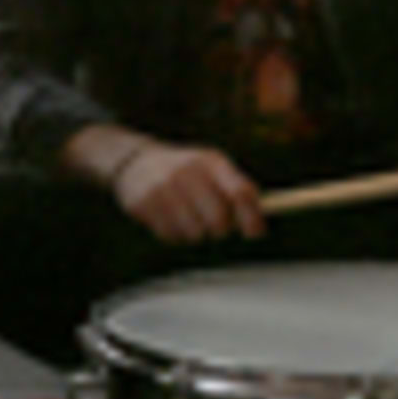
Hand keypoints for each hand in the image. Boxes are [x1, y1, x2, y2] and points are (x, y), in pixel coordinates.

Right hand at [114, 136, 265, 249]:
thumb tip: (260, 223)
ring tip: (189, 218)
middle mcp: (187, 171)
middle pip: (218, 219)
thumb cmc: (189, 172)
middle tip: (215, 226)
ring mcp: (163, 187)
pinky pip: (171, 236)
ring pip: (195, 233)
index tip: (255, 233)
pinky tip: (170, 218)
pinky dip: (175, 234)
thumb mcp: (213, 169)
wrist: (136, 162)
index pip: (240, 192)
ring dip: (196, 233)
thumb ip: (238, 190)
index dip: (252, 217)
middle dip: (221, 230)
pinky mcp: (143, 203)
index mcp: (211, 162)